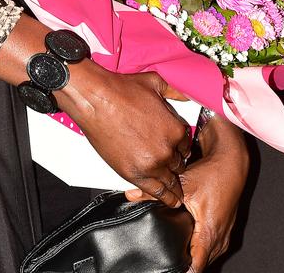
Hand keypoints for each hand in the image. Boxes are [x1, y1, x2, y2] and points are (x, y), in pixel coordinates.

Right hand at [57, 65, 191, 208]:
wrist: (97, 100)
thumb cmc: (122, 90)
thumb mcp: (155, 83)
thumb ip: (175, 92)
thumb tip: (187, 97)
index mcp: (175, 130)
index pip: (187, 145)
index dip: (181, 145)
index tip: (176, 147)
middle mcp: (167, 150)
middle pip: (179, 164)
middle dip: (175, 162)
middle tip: (170, 163)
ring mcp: (151, 165)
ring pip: (169, 181)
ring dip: (173, 185)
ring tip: (177, 194)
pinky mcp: (134, 174)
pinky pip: (155, 191)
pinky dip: (164, 197)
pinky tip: (169, 200)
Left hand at [125, 116, 247, 269]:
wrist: (231, 162)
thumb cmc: (213, 173)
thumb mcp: (181, 183)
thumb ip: (154, 193)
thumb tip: (131, 196)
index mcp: (209, 232)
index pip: (195, 267)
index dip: (181, 270)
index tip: (168, 269)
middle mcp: (219, 238)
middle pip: (200, 264)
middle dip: (184, 264)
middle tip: (167, 261)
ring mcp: (224, 234)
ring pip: (207, 257)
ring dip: (193, 256)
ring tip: (176, 255)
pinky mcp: (225, 229)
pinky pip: (212, 248)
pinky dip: (200, 248)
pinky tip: (188, 242)